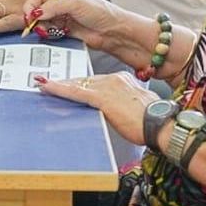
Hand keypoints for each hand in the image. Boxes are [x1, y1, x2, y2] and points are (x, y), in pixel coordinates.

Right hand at [20, 0, 123, 47]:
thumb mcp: (75, 3)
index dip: (32, 4)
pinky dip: (47, 33)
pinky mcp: (65, 30)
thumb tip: (36, 12)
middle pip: (39, 8)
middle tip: (34, 24)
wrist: (113, 32)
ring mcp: (63, 16)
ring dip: (42, 26)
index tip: (29, 14)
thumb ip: (53, 6)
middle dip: (35, 17)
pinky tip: (52, 33)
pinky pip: (49, 31)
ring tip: (46, 29)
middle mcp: (62, 2)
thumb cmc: (102, 12)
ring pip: (43, 21)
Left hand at [36, 72, 159, 144]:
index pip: (95, 81)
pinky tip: (48, 88)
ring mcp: (108, 87)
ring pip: (77, 84)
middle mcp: (114, 79)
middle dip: (66, 83)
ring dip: (59, 85)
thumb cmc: (153, 123)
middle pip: (84, 81)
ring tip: (42, 84)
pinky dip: (60, 89)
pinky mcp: (102, 97)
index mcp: (123, 80)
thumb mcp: (136, 109)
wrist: (162, 125)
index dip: (79, 83)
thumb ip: (121, 105)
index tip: (68, 83)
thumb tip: (113, 111)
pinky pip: (76, 92)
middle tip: (47, 82)